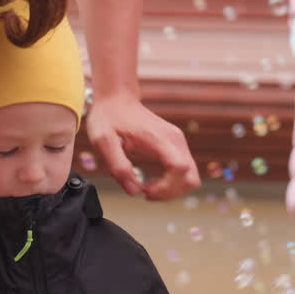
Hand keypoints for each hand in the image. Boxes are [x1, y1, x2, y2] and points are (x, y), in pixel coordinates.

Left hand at [85, 93, 200, 199]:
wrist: (117, 99)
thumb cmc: (109, 118)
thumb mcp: (103, 142)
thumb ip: (118, 166)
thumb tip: (135, 190)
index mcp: (158, 138)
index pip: (179, 168)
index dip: (165, 188)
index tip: (145, 189)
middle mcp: (175, 139)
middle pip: (191, 178)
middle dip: (170, 193)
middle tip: (146, 192)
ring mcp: (178, 141)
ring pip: (191, 178)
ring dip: (172, 190)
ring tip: (149, 188)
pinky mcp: (177, 145)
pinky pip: (185, 172)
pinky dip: (172, 183)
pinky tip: (154, 182)